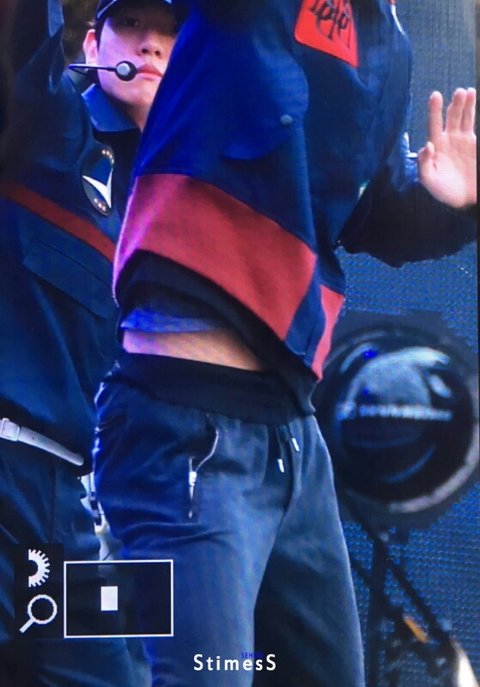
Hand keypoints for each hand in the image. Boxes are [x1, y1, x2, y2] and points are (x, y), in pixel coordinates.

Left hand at [417, 88, 475, 208]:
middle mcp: (447, 139)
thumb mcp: (428, 180)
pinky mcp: (472, 142)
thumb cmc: (443, 190)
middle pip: (449, 117)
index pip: (433, 124)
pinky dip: (471, 112)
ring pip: (462, 117)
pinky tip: (473, 98)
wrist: (463, 198)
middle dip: (452, 104)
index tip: (435, 96)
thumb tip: (426, 146)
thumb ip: (423, 164)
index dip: (433, 111)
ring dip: (464, 105)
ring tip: (466, 92)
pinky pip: (471, 123)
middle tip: (457, 92)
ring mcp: (461, 139)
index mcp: (434, 146)